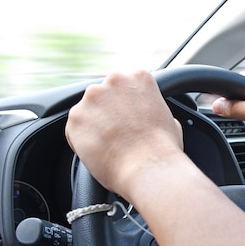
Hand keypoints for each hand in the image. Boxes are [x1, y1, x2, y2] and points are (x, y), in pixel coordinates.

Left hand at [65, 70, 182, 196]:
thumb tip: (152, 118)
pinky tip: (98, 152)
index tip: (130, 118)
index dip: (127, 105)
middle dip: (109, 112)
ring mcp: (92, 97)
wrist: (148, 168)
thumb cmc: (162, 148)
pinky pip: (74, 129)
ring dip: (95, 125)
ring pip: (88, 110)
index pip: (126, 85)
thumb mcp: (170, 120)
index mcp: (139, 77)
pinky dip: (82, 141)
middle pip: (105, 94)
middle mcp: (114, 80)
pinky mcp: (76, 117)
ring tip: (109, 146)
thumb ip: (154, 110)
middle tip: (119, 133)